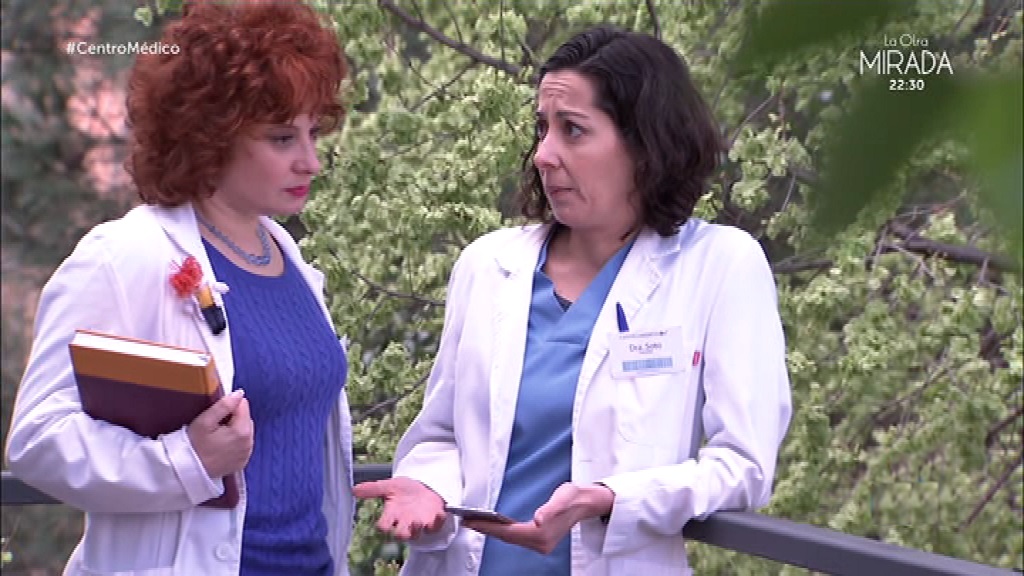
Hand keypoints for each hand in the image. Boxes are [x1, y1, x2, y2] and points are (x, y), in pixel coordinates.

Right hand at [187, 389, 252, 478]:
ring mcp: (246, 454)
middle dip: (233, 417)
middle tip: (214, 425)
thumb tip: (239, 393)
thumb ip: (224, 405)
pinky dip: (235, 442)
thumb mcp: (205, 421)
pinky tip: (221, 445)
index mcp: (242, 431)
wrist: (188, 472)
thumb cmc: (194, 445)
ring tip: (216, 436)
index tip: (216, 414)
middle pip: (246, 419)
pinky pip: (243, 445)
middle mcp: (249, 443)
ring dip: (235, 429)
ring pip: (245, 431)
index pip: (243, 405)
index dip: (229, 406)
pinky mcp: (241, 462)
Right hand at [353, 477, 446, 539]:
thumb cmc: (405, 490)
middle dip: (403, 533)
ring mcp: (420, 522)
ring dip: (417, 529)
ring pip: (417, 534)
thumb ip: (373, 489)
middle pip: (401, 535)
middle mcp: (405, 522)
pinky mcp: (434, 520)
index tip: (383, 524)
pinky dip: (438, 521)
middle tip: (405, 524)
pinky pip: (436, 525)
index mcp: (393, 515)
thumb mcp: (390, 485)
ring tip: (418, 521)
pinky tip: (439, 514)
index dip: (383, 526)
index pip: (384, 526)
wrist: (425, 485)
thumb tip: (354, 489)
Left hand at [462, 482, 613, 554]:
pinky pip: (516, 537)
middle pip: (507, 538)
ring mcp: (540, 544)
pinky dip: (502, 531)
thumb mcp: (563, 497)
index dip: (489, 527)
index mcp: (542, 535)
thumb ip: (551, 509)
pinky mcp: (540, 540)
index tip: (472, 521)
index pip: (509, 532)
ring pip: (510, 539)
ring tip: (475, 522)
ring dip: (492, 531)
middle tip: (466, 520)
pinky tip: (493, 525)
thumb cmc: (574, 497)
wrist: (587, 502)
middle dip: (486, 530)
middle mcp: (540, 544)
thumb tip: (538, 520)